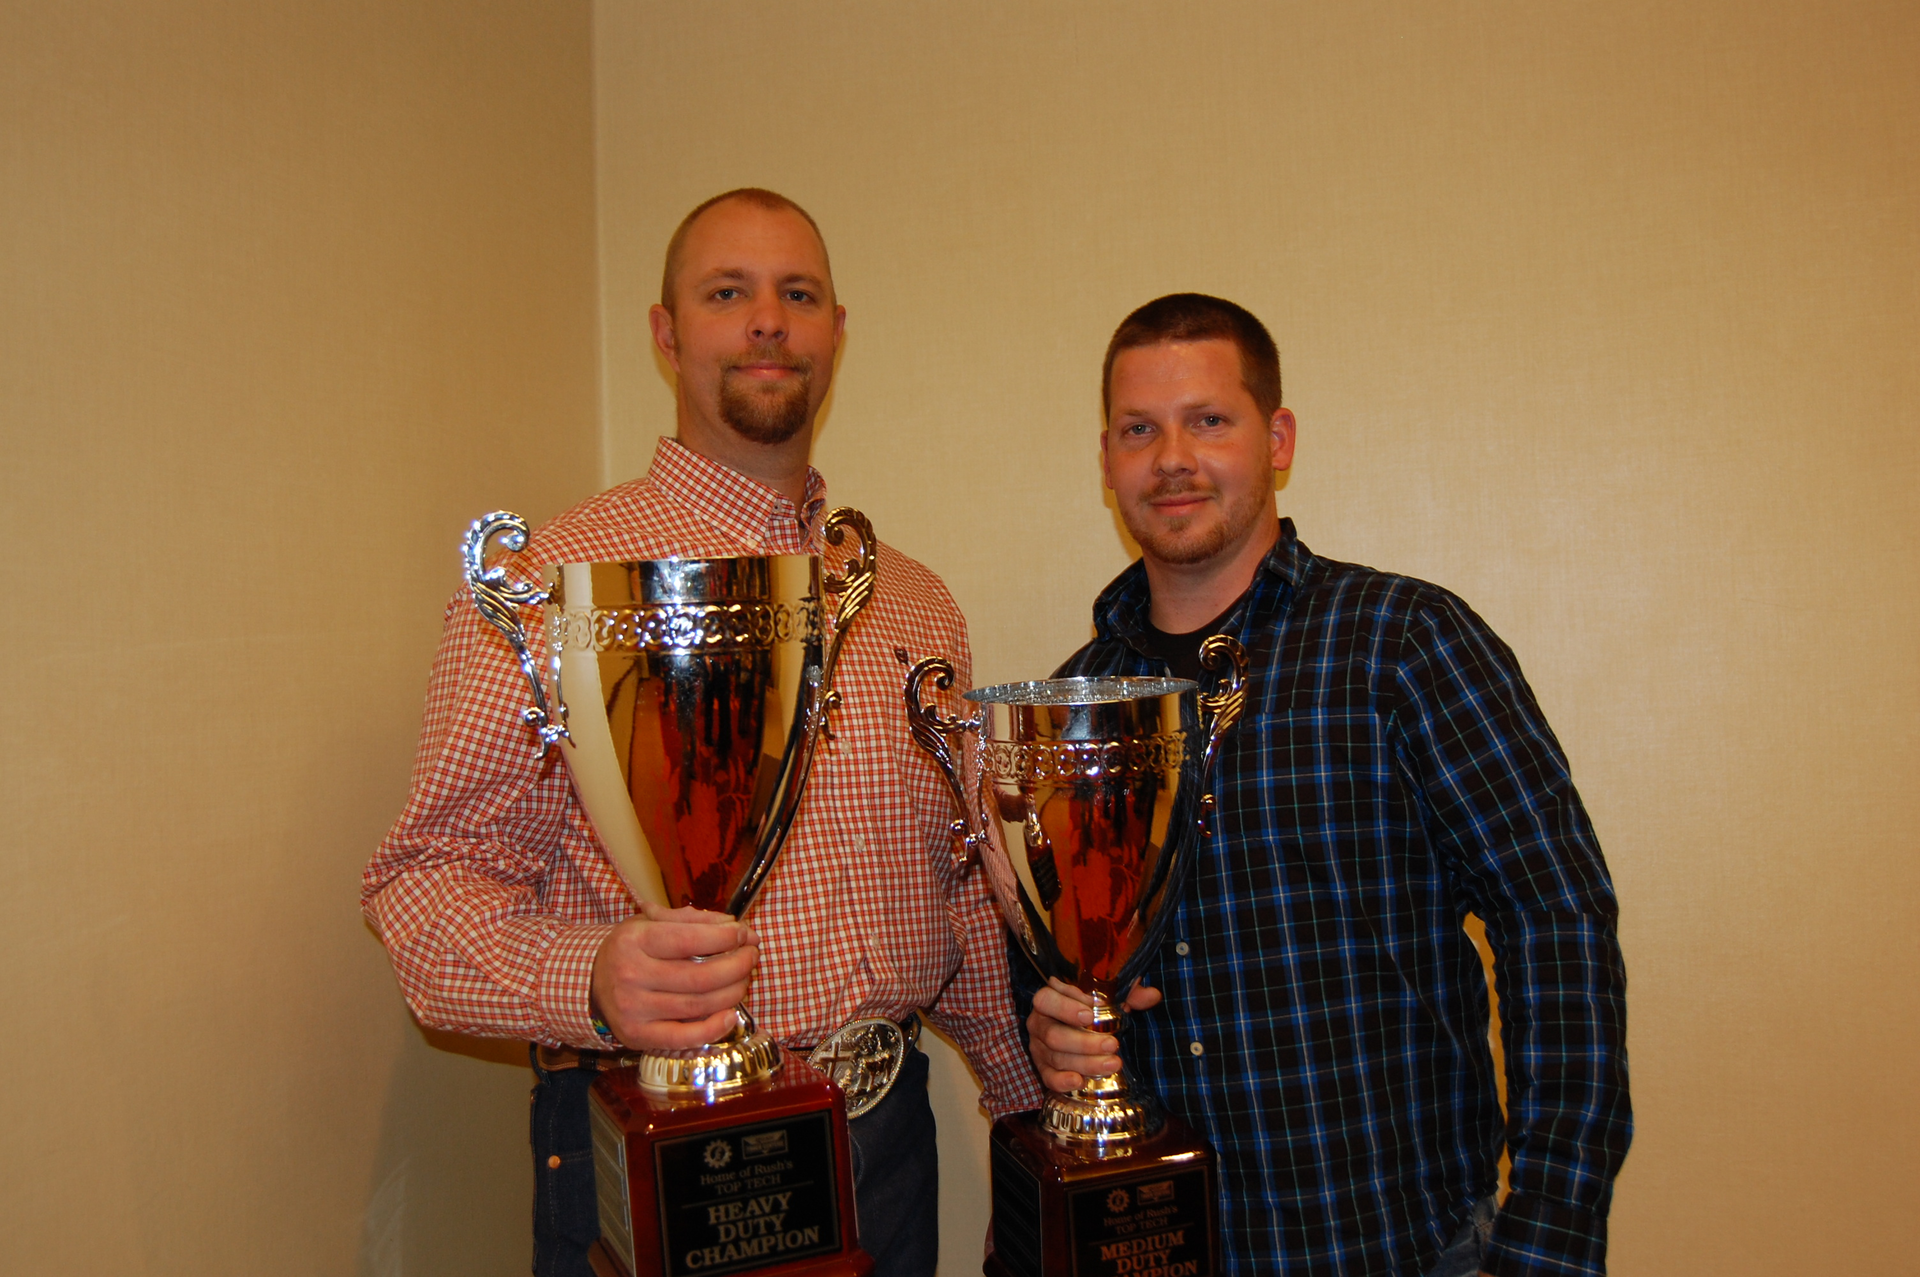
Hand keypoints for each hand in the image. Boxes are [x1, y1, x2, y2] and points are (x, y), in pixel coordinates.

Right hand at [590, 901, 759, 1049]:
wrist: (591, 983)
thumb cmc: (630, 950)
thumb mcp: (651, 923)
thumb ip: (693, 920)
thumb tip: (737, 928)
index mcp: (635, 940)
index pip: (689, 939)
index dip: (725, 938)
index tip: (744, 934)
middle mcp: (631, 975)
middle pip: (700, 976)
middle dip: (737, 965)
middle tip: (751, 956)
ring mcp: (634, 1009)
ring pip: (698, 1005)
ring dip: (733, 992)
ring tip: (743, 979)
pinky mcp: (638, 1036)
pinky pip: (685, 1036)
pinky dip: (714, 1028)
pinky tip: (731, 1014)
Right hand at [1025, 977, 1161, 1091]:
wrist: (1078, 1030)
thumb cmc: (1092, 1010)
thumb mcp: (1109, 997)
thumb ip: (1129, 994)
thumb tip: (1152, 995)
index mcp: (1049, 999)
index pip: (1046, 1000)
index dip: (1065, 1008)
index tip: (1089, 1014)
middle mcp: (1039, 1023)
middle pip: (1054, 1035)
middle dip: (1084, 1042)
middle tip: (1113, 1044)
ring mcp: (1038, 1047)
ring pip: (1056, 1058)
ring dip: (1085, 1063)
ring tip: (1113, 1063)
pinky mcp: (1042, 1068)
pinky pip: (1047, 1078)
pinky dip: (1062, 1081)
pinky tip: (1080, 1081)